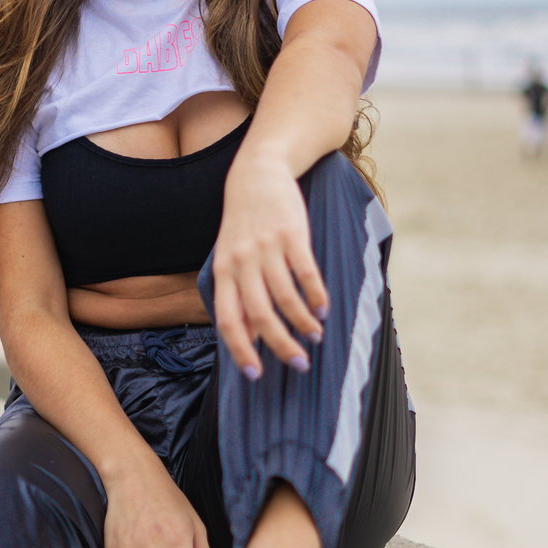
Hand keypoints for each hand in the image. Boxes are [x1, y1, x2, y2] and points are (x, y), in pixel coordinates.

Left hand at [212, 150, 327, 377]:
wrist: (257, 173)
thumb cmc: (244, 224)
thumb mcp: (231, 258)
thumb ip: (238, 294)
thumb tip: (252, 337)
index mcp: (223, 272)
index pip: (228, 321)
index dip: (241, 350)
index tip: (256, 374)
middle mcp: (242, 262)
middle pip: (260, 315)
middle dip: (281, 345)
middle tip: (299, 364)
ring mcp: (266, 248)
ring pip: (286, 297)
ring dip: (303, 323)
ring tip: (316, 336)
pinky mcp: (291, 234)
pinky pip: (305, 272)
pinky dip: (316, 295)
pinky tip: (323, 309)